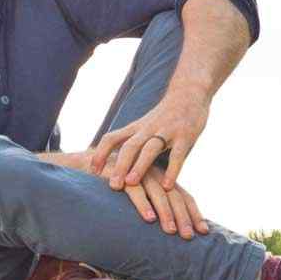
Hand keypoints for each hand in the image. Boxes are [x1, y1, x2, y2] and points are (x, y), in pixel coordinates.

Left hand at [89, 94, 210, 192]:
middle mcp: (148, 129)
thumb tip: (113, 164)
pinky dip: (172, 170)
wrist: (189, 93)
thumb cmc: (163, 116)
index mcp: (135, 128)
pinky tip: (166, 186)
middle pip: (129, 146)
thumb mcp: (143, 127)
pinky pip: (178, 154)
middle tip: (112, 185)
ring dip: (139, 166)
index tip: (92, 171)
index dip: (100, 153)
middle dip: (119, 166)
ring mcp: (167, 131)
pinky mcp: (185, 135)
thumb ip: (132, 143)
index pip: (111, 138)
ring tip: (130, 183)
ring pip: (149, 149)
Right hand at [111, 165, 209, 238]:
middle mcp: (156, 175)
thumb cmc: (118, 183)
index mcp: (163, 179)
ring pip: (159, 194)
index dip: (195, 214)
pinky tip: (149, 218)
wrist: (90, 162)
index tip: (204, 232)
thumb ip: (154, 204)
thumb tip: (171, 229)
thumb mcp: (140, 192)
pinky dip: (143, 204)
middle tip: (188, 237)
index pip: (184, 197)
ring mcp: (140, 172)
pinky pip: (135, 190)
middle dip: (183, 218)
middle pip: (175, 197)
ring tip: (170, 231)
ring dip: (166, 213)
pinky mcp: (123, 173)